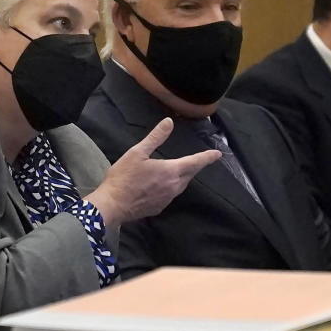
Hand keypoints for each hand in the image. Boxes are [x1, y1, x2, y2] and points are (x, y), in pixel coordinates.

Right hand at [86, 118, 220, 226]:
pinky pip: (170, 195)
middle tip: (198, 160)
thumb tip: (169, 122)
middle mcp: (173, 186)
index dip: (207, 157)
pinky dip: (170, 187)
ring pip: (181, 185)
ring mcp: (167, 199)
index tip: (218, 154)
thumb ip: (155, 137)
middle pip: (190, 174)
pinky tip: (161, 185)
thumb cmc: (123, 177)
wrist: (112, 205)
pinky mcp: (159, 207)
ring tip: (180, 170)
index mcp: (171, 171)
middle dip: (194, 166)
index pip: (195, 162)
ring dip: (183, 177)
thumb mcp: (137, 152)